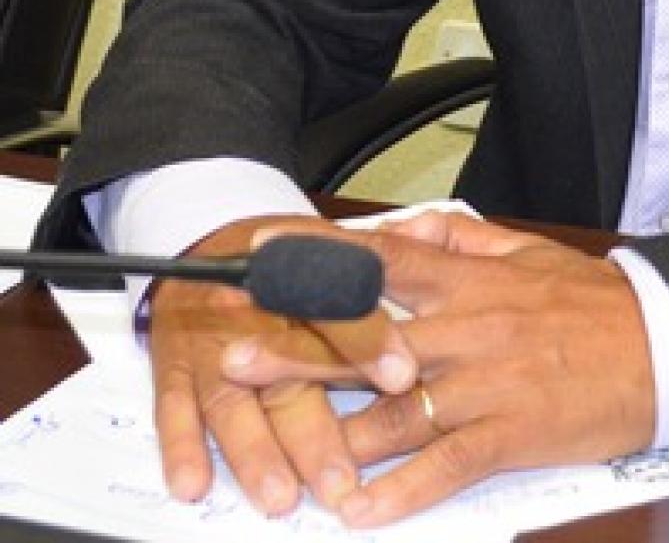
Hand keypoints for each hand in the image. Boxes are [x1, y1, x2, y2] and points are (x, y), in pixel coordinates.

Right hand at [149, 214, 418, 516]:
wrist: (207, 242)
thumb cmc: (285, 260)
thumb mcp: (330, 247)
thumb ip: (382, 260)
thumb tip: (429, 244)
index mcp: (302, 276)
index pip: (341, 305)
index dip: (372, 339)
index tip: (404, 377)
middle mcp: (257, 308)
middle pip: (289, 369)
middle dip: (315, 428)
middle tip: (342, 480)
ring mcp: (212, 339)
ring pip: (233, 397)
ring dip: (255, 450)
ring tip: (280, 494)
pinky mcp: (171, 364)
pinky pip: (172, 406)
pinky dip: (181, 445)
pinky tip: (193, 480)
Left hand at [225, 213, 656, 527]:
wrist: (661, 344)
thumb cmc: (591, 302)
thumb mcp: (529, 254)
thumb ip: (466, 241)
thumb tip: (414, 225)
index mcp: (470, 280)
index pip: (380, 261)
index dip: (316, 256)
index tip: (259, 250)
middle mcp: (467, 328)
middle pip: (368, 340)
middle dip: (297, 352)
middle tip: (234, 360)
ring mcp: (487, 383)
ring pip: (396, 411)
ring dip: (334, 436)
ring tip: (276, 458)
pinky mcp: (512, 434)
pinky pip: (447, 464)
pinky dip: (403, 490)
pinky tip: (362, 511)